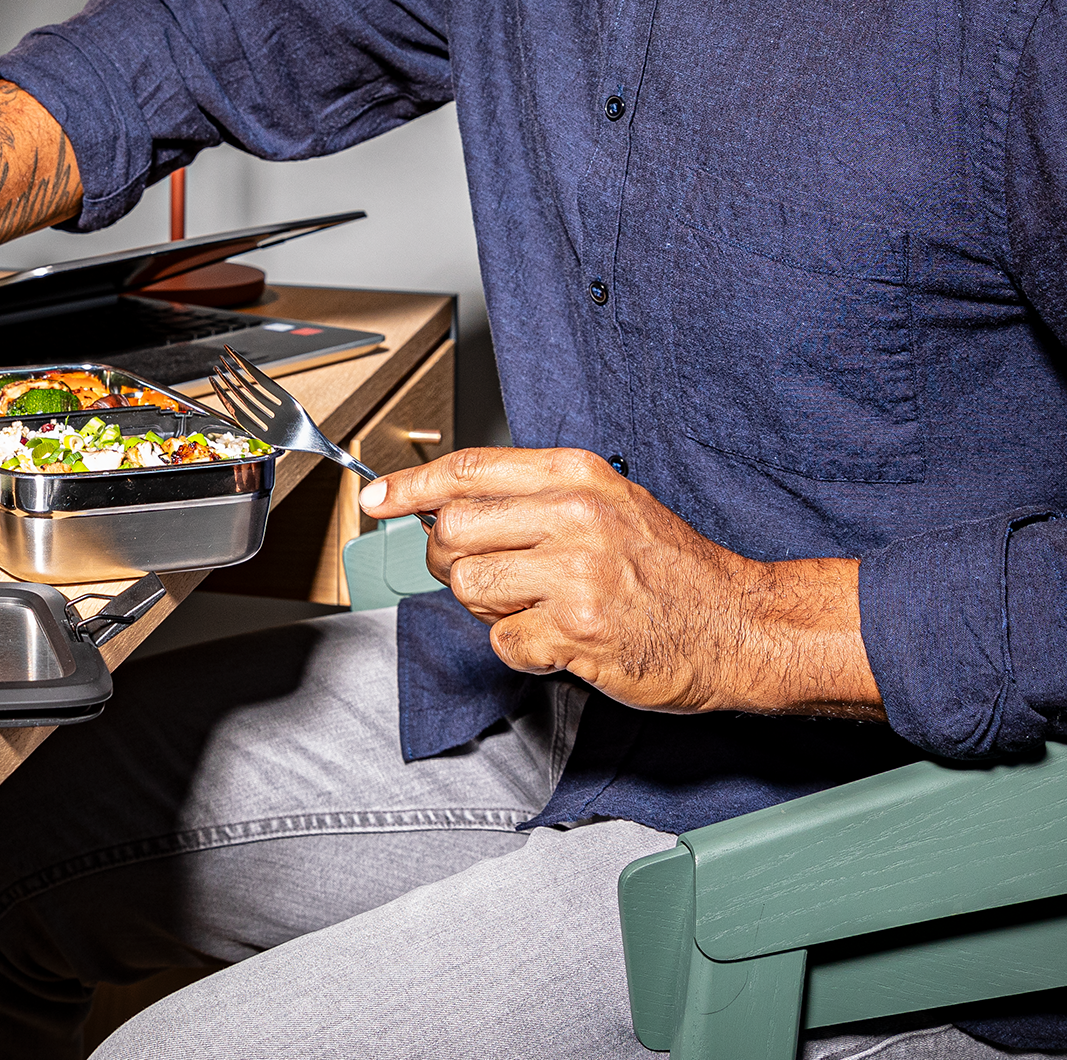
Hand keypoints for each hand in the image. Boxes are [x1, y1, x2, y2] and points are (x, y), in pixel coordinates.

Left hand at [360, 446, 882, 717]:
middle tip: (484, 574)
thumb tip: (445, 503)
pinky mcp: (579, 633)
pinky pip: (503, 640)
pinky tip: (556, 639)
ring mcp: (576, 576)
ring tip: (530, 606)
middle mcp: (574, 517)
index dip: (410, 486)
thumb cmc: (669, 566)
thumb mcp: (607, 501)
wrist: (741, 624)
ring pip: (468, 587)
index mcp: (576, 475)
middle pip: (452, 531)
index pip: (467, 470)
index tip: (376, 500)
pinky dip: (520, 647)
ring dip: (485, 605)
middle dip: (449, 559)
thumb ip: (532, 496)